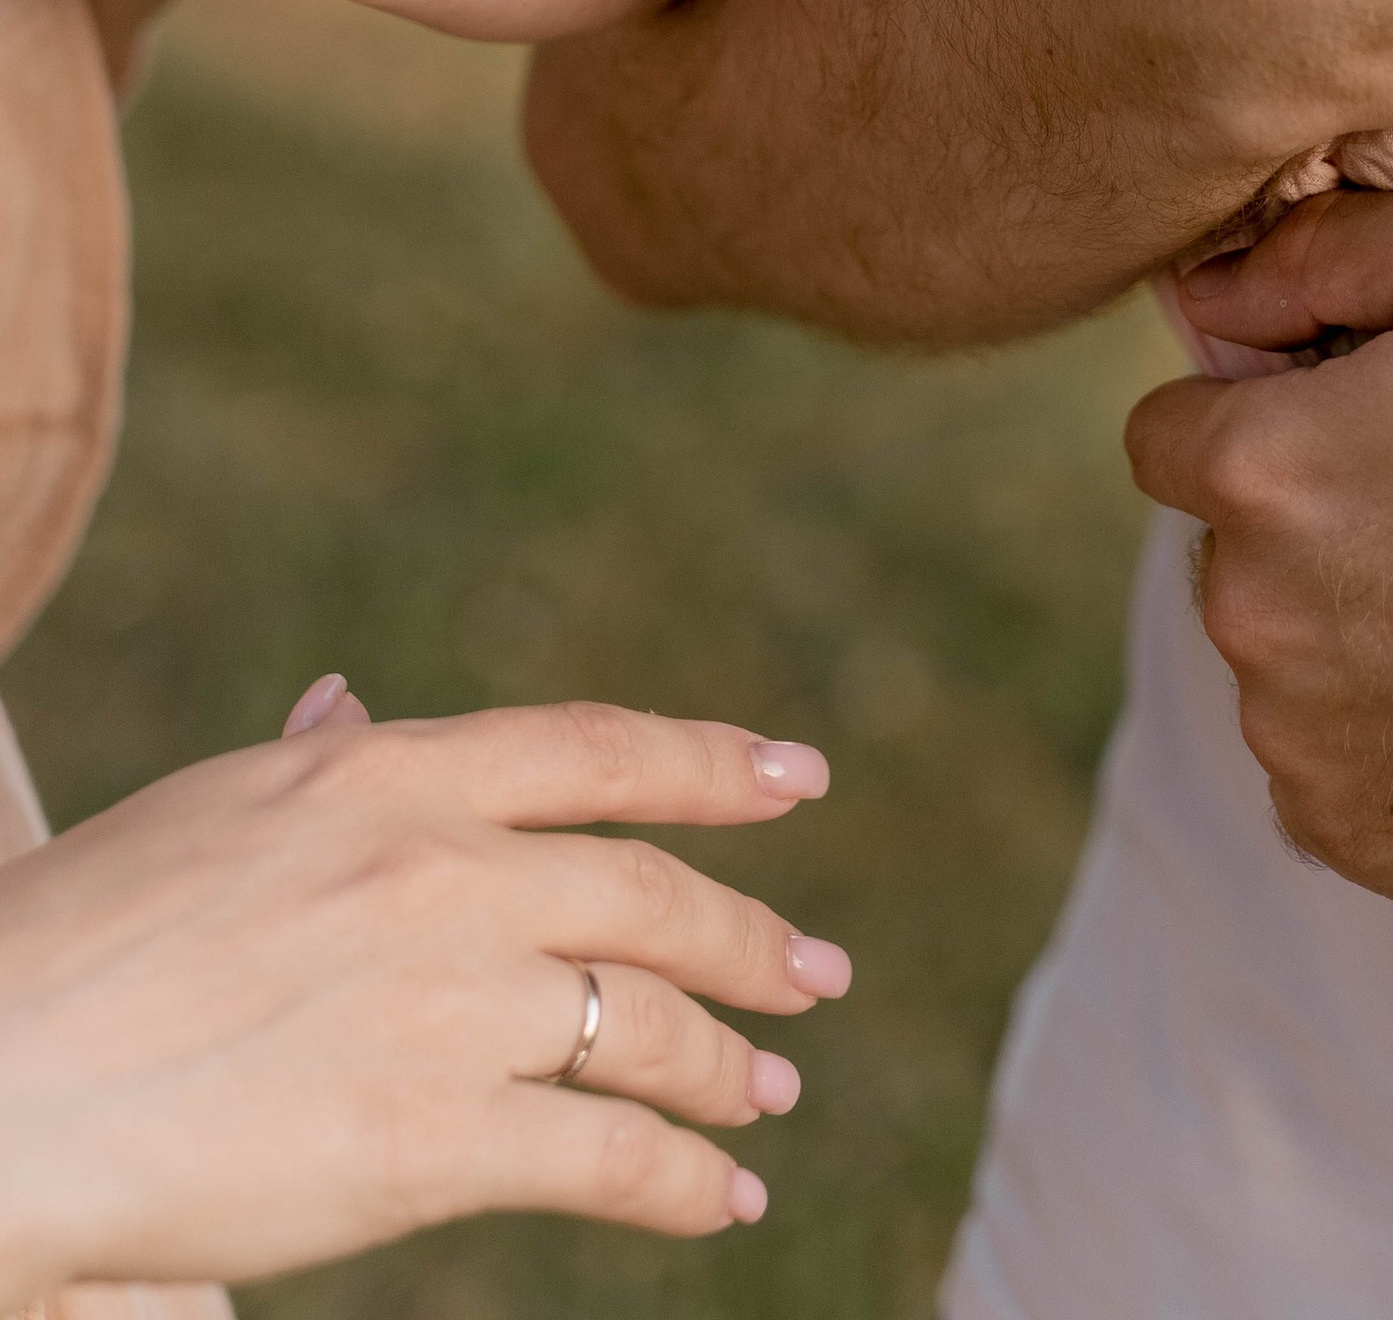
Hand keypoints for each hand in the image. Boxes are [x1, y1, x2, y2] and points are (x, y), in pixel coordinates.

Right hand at [0, 688, 850, 1299]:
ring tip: (765, 1094)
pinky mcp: (434, 1140)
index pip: (595, 750)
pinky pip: (609, 1155)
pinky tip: (719, 1196)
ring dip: (725, 1066)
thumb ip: (316, 761)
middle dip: (752, 939)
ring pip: (647, 1024)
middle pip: (650, 894)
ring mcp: (447, 1001)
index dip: (713, 765)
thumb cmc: (74, 946)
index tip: (799, 778)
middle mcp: (439, 867)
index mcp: (384, 772)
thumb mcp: (212, 810)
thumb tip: (352, 699)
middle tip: (816, 974)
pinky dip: (684, 1179)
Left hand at [1130, 186, 1392, 914]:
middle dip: (1314, 519)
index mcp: (1262, 468)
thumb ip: (1329, 246)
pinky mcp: (1371, 848)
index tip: (1371, 414)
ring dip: (1350, 633)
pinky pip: (1334, 776)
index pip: (1171, 429)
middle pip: (1234, 551)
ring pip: (1284, 666)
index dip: (1269, 407)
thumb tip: (1214, 293)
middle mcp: (1251, 620)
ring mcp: (1307, 749)